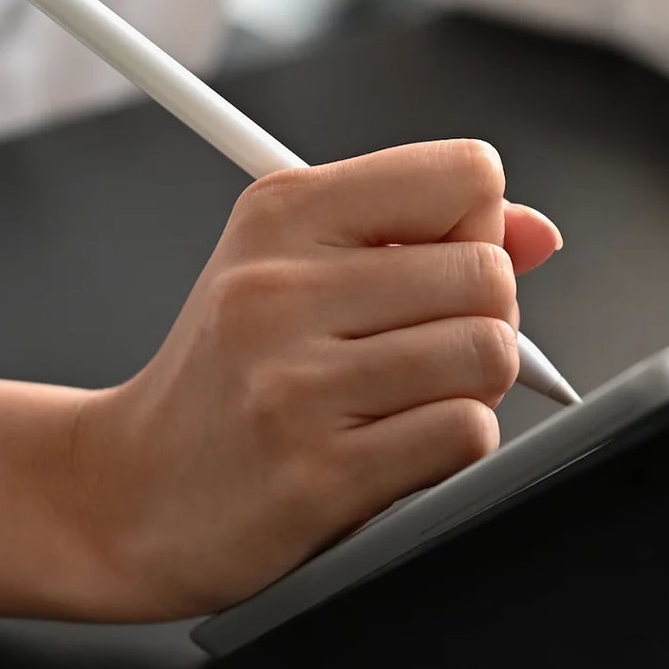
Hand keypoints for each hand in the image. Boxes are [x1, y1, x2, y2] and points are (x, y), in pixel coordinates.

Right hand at [72, 139, 560, 618]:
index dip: (478, 229)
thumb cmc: (227, 379)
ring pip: (488, 356)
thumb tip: (538, 234)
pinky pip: (466, 434)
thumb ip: (422, 238)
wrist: (130, 493)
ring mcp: (298, 386)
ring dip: (472, 389)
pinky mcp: (320, 474)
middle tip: (429, 351)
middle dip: (485, 321)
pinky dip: (455, 445)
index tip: (441, 269)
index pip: (466, 176)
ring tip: (409, 402)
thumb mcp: (293, 271)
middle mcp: (281, 290)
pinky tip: (399, 448)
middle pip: (489, 276)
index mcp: (280, 214)